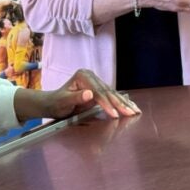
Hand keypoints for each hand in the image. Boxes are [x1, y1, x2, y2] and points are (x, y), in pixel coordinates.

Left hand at [13, 69, 140, 120]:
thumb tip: (89, 94)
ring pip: (113, 94)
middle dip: (120, 104)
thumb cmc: (56, 103)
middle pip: (108, 91)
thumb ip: (76, 98)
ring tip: (136, 111)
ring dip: (125, 104)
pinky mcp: (100, 90)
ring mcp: (97, 82)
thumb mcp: (63, 101)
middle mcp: (92, 76)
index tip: (114, 114)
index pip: (98, 92)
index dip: (106, 103)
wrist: (53, 103)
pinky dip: (122, 103)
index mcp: (83, 75)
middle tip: (131, 113)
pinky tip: (132, 107)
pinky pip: (113, 97)